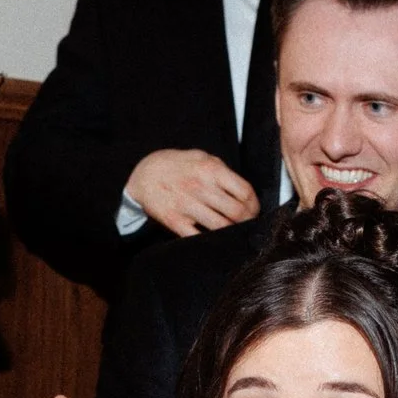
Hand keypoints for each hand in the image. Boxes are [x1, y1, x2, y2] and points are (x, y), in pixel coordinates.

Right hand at [124, 149, 259, 237]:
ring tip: (234, 230)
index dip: (254, 205)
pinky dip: (212, 240)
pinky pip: (199, 237)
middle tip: (247, 223)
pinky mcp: (175, 221)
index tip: (254, 210)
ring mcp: (187, 206)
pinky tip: (217, 238)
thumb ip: (223, 171)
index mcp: (210, 170)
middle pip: (237, 212)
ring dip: (232, 232)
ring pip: (222, 227)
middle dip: (247, 221)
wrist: (143, 175)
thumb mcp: (201, 157)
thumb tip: (244, 192)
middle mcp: (200, 187)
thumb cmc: (175, 165)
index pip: (245, 192)